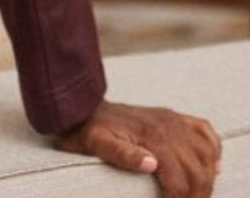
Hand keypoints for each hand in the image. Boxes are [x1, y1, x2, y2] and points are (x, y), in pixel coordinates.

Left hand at [54, 98, 221, 197]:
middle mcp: (167, 126)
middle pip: (198, 171)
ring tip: (197, 194)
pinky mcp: (170, 117)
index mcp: (152, 136)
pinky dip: (213, 148)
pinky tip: (210, 165)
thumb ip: (123, 154)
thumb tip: (152, 164)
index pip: (179, 181)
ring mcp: (171, 119)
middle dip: (197, 195)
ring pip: (207, 152)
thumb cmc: (88, 130)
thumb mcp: (97, 143)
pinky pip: (203, 129)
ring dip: (208, 177)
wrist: (82, 106)